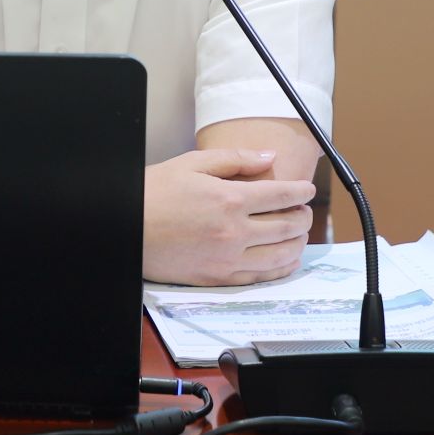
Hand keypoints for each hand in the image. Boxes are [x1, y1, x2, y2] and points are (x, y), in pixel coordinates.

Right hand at [142, 148, 314, 285]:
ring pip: (280, 255)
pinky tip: (285, 261)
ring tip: (300, 235)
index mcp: (230, 199)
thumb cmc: (155, 192)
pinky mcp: (218, 278)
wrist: (126, 229)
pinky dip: (280, 269)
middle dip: (303, 217)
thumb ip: (236, 160)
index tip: (307, 190)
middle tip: (305, 211)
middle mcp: (234, 231)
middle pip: (286, 226)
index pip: (281, 195)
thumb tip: (270, 157)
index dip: (300, 191)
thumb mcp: (193, 163)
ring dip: (297, 244)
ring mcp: (228, 258)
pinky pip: (260, 277)